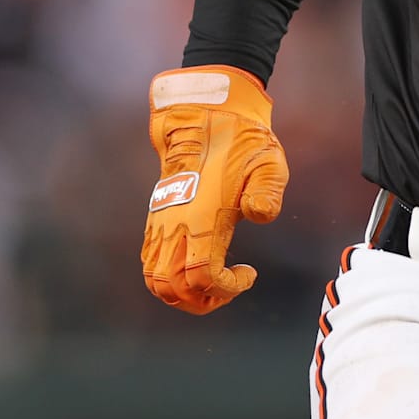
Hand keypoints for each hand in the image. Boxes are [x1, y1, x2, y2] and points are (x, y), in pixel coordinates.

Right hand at [142, 65, 288, 314]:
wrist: (205, 118)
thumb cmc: (243, 142)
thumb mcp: (268, 161)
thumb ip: (267, 190)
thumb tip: (261, 215)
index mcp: (203, 216)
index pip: (201, 274)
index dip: (224, 288)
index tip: (248, 274)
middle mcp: (176, 223)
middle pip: (173, 286)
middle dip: (203, 300)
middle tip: (230, 288)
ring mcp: (162, 222)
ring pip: (155, 279)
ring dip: (182, 294)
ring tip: (212, 286)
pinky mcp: (156, 218)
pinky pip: (150, 262)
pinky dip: (168, 279)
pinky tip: (194, 269)